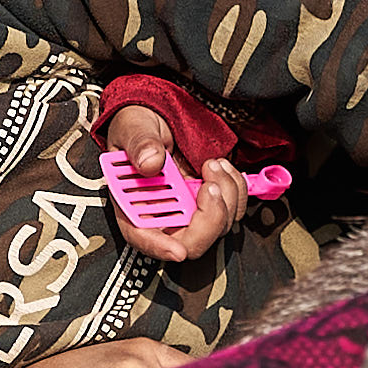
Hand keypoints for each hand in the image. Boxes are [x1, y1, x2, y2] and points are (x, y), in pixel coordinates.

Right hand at [104, 116, 246, 264]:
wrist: (158, 118)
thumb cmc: (138, 128)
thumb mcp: (132, 128)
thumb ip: (139, 144)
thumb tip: (152, 162)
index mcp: (132, 205)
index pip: (142, 238)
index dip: (160, 248)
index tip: (177, 249)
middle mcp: (161, 216)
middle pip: (190, 242)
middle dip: (209, 218)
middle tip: (209, 184)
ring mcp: (188, 211)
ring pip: (218, 227)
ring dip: (226, 195)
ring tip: (212, 164)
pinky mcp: (208, 202)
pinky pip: (232, 210)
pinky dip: (235, 190)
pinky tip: (222, 167)